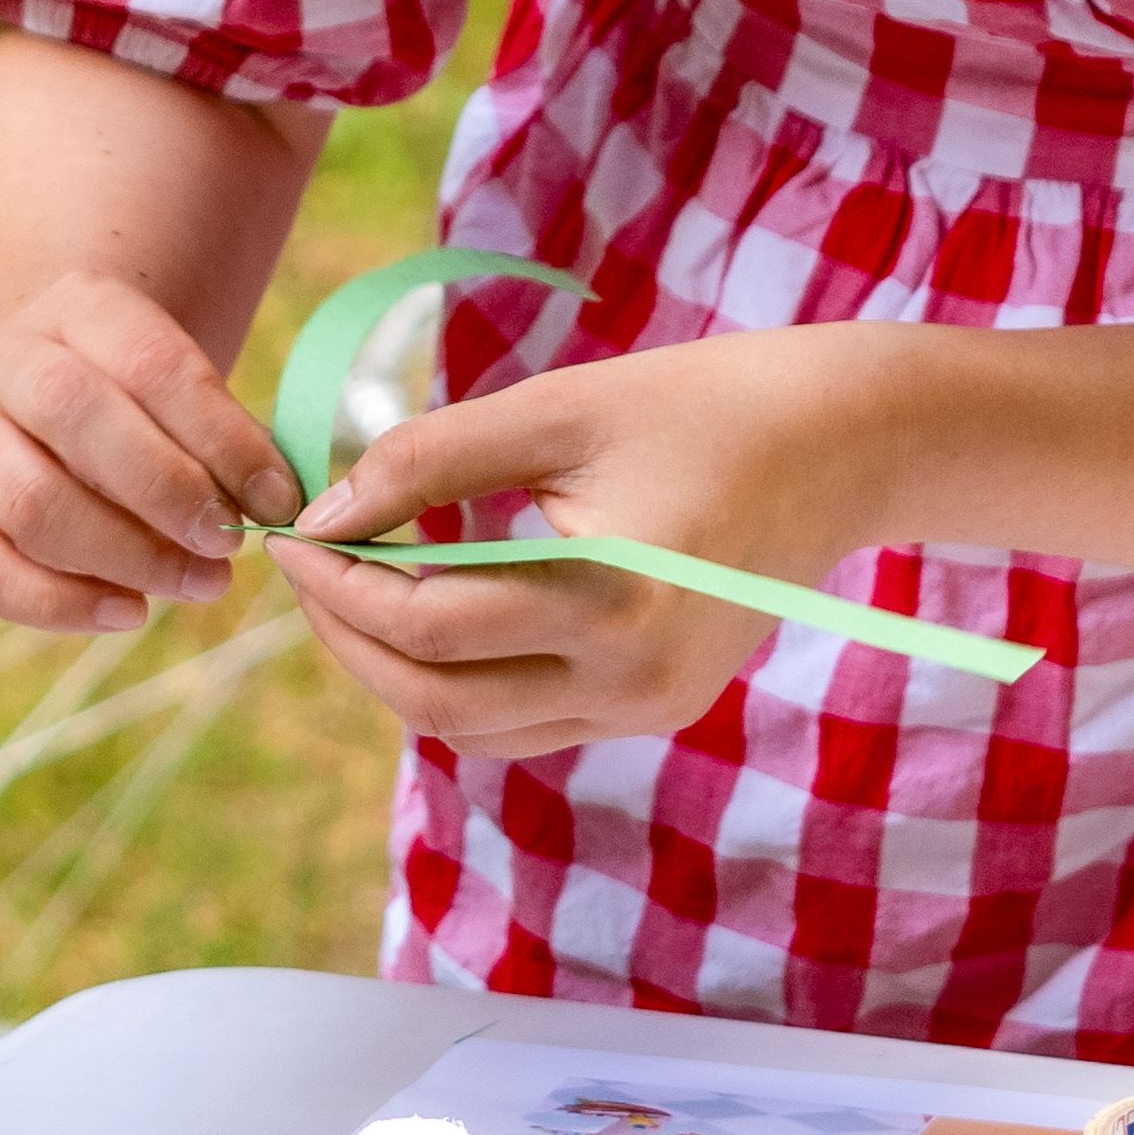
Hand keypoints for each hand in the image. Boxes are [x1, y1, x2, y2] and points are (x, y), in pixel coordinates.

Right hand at [0, 268, 303, 630]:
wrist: (36, 394)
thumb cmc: (133, 404)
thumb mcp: (179, 390)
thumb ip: (222, 439)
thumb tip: (274, 506)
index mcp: (78, 309)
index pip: (151, 364)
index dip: (222, 439)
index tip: (277, 501)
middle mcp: (2, 357)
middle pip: (74, 415)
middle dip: (165, 493)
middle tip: (226, 548)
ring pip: (28, 500)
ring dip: (124, 556)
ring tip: (193, 584)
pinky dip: (58, 604)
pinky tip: (126, 612)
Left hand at [270, 321, 911, 756]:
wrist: (842, 446)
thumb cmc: (699, 404)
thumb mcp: (554, 409)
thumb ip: (427, 458)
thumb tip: (322, 513)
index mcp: (612, 603)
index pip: (428, 626)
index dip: (338, 586)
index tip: (291, 535)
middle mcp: (632, 682)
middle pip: (434, 703)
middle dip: (348, 641)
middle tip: (306, 569)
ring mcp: (647, 710)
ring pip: (471, 730)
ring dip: (395, 670)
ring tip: (355, 585)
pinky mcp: (654, 710)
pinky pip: (521, 723)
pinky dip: (457, 680)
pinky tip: (429, 608)